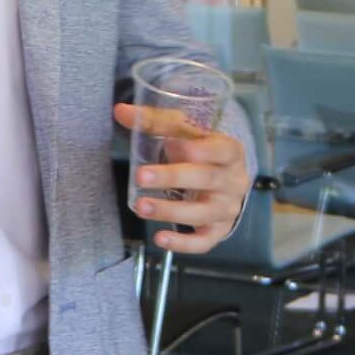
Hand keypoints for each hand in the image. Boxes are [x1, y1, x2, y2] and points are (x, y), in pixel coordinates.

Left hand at [114, 102, 247, 253]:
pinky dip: (182, 243)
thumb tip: (120, 111)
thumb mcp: (187, 133)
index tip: (168, 144)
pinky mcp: (218, 231)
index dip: (196, 149)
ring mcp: (228, 209)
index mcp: (230, 151)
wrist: (226, 180)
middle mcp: (234, 181)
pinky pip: (203, 242)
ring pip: (202, 213)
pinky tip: (160, 238)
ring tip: (141, 206)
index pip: (220, 149)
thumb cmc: (203, 151)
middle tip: (141, 176)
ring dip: (170, 210)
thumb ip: (155, 121)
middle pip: (206, 179)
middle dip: (173, 177)